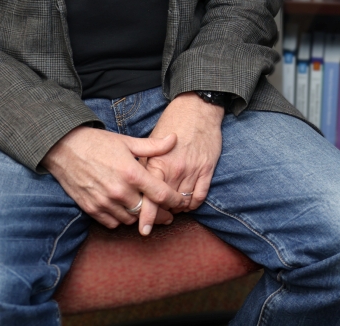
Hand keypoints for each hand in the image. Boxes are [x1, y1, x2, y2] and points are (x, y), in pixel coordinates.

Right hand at [42, 127, 181, 229]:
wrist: (64, 148)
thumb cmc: (98, 143)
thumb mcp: (127, 141)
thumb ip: (153, 146)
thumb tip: (174, 139)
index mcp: (131, 173)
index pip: (160, 194)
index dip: (174, 201)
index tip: (181, 203)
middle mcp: (119, 191)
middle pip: (147, 212)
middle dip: (161, 214)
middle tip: (169, 214)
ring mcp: (104, 202)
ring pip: (130, 220)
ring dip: (140, 216)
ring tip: (146, 211)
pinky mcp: (91, 209)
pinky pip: (112, 223)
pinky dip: (121, 219)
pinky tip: (125, 211)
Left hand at [139, 92, 224, 230]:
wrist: (197, 109)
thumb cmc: (171, 124)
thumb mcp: (151, 143)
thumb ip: (143, 165)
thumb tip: (132, 184)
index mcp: (158, 164)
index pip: (150, 197)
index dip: (147, 216)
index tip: (143, 230)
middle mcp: (175, 170)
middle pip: (167, 203)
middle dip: (162, 214)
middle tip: (158, 219)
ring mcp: (192, 170)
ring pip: (184, 202)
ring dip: (177, 209)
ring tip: (171, 209)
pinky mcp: (207, 169)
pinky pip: (200, 196)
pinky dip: (193, 204)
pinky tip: (188, 203)